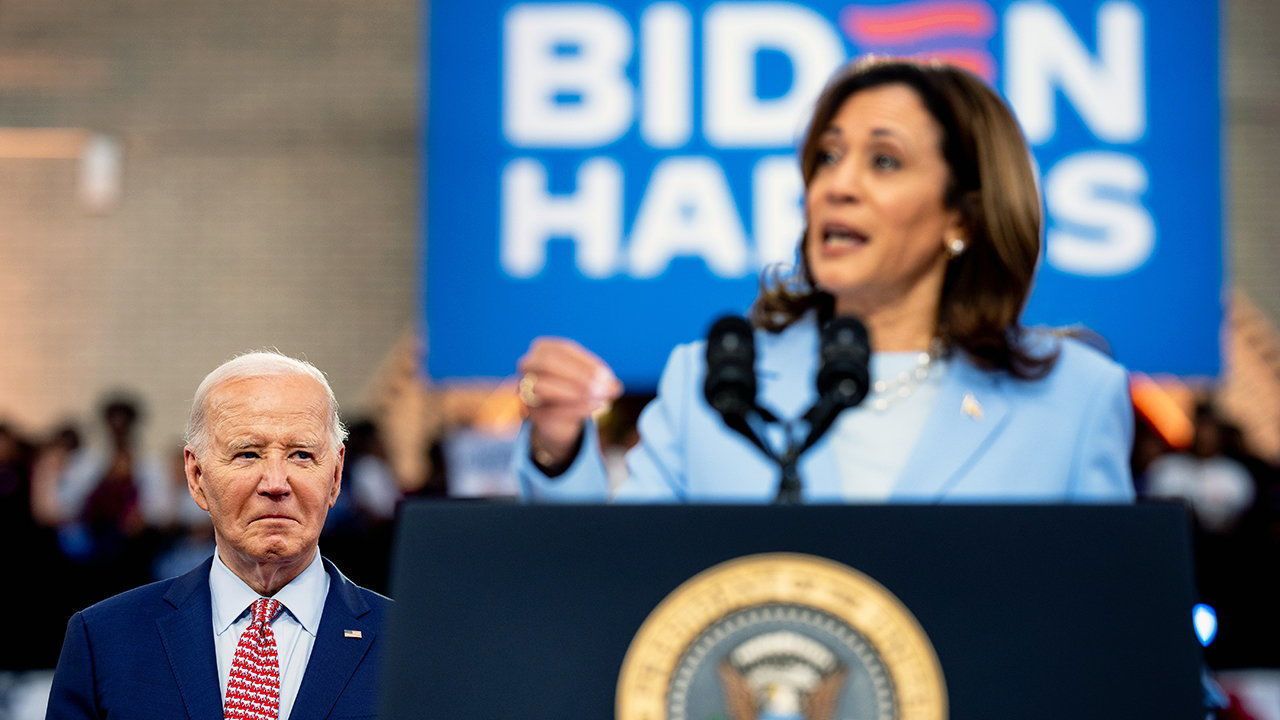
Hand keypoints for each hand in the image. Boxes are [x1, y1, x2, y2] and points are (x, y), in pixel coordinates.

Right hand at [517, 338, 622, 467]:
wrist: (558, 416)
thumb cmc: (574, 386)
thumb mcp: (587, 377)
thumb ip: (600, 378)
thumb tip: (615, 387)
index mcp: (542, 348)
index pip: (563, 349)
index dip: (586, 362)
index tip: (607, 375)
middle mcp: (527, 365)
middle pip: (548, 363)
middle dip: (579, 375)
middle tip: (604, 387)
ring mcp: (524, 388)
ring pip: (543, 387)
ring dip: (575, 393)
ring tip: (601, 398)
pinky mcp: (530, 412)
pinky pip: (550, 410)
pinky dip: (575, 409)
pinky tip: (595, 406)